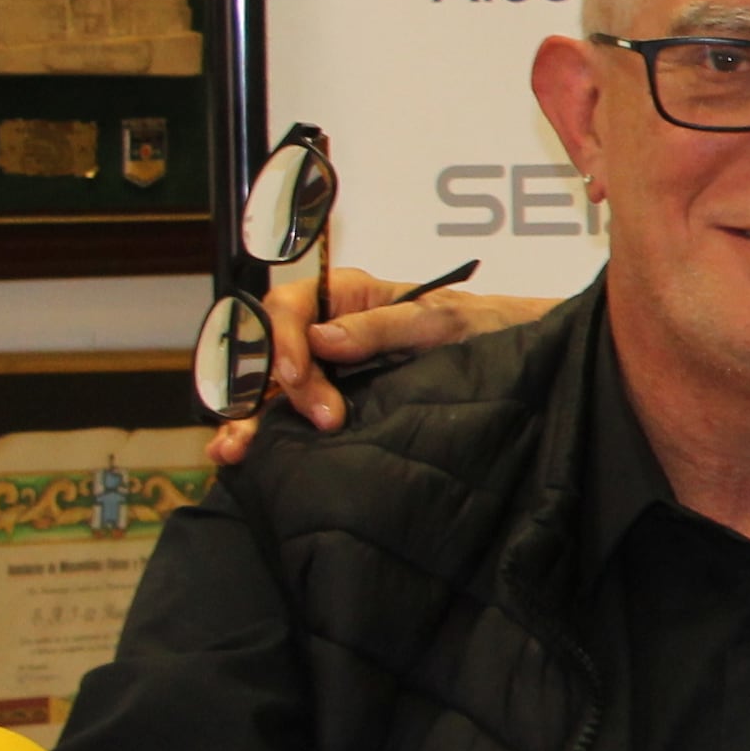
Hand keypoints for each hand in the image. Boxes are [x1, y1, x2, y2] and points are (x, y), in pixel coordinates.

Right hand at [201, 268, 550, 466]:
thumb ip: (383, 326)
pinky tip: (242, 455)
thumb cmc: (483, 326)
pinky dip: (263, 430)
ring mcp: (326, 367)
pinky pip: (289, 412)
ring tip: (233, 449)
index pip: (290, 306)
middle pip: (272, 349)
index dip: (283, 339)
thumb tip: (322, 339)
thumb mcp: (440, 321)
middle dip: (271, 386)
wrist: (516, 360)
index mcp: (346, 294)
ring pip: (271, 386)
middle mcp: (326, 327)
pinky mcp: (332, 400)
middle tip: (315, 420)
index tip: (297, 375)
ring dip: (249, 415)